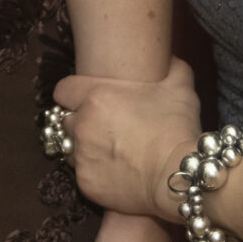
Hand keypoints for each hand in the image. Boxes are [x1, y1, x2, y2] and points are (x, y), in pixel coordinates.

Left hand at [53, 58, 201, 219]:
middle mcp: (82, 125)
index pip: (63, 90)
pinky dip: (93, 172)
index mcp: (96, 96)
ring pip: (70, 148)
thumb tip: (169, 58)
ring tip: (107, 151)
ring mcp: (81, 156)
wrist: (179, 176)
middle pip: (65, 120)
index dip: (72, 93)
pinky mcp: (85, 183)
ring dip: (83, 147)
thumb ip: (170, 67)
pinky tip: (113, 172)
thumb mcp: (179, 87)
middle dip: (79, 121)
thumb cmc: (177, 129)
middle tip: (102, 127)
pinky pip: (82, 173)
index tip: (84, 98)